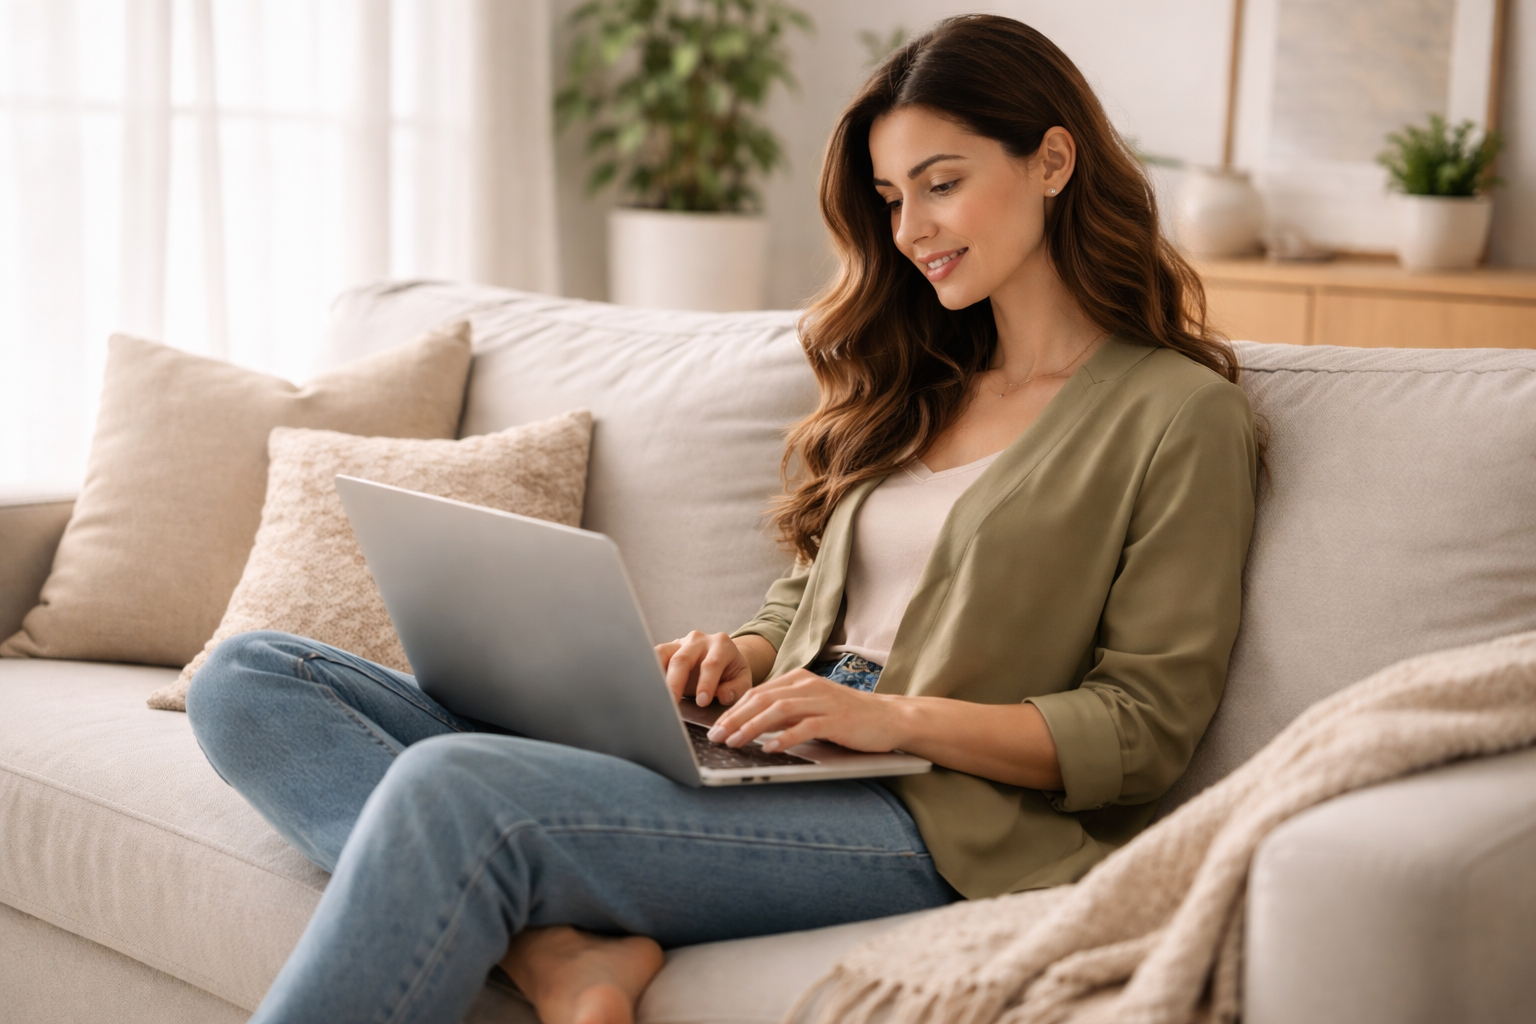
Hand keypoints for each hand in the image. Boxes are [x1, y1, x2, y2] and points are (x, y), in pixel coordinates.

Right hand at [655, 631, 754, 706]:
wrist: (721, 659)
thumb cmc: (730, 672)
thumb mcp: (742, 679)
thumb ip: (737, 688)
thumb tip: (724, 695)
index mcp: (721, 644)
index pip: (711, 663)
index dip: (706, 683)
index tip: (702, 702)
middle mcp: (698, 640)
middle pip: (682, 659)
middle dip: (676, 683)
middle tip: (673, 702)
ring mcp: (679, 643)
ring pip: (662, 654)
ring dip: (656, 675)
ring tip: (654, 696)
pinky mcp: (666, 650)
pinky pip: (652, 658)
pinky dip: (648, 672)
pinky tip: (647, 688)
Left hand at [706, 669, 908, 753]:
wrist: (890, 718)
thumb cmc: (848, 717)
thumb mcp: (812, 708)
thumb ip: (785, 713)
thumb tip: (751, 726)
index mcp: (799, 680)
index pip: (758, 692)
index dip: (733, 710)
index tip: (715, 727)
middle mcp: (808, 686)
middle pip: (762, 699)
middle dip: (735, 718)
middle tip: (716, 736)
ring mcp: (823, 701)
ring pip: (779, 710)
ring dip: (753, 727)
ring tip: (735, 741)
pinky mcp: (837, 719)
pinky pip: (806, 726)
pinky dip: (786, 737)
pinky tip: (771, 748)